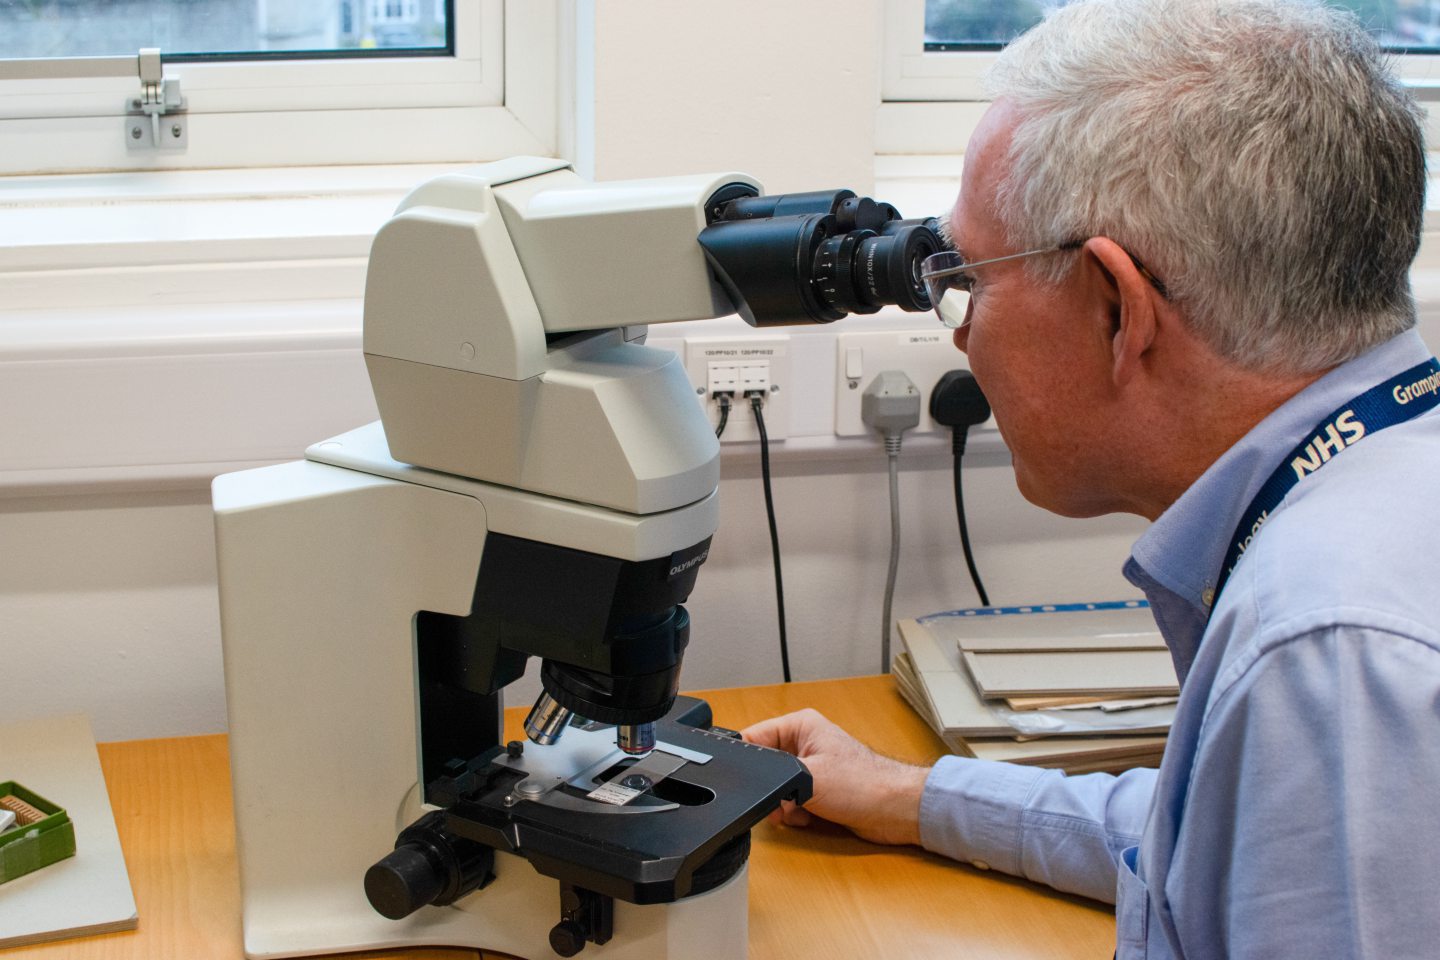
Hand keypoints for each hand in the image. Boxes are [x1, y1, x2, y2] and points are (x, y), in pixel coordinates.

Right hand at [741, 708, 929, 846]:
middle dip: (770, 789)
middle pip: (765, 767)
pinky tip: (809, 818)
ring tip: (799, 811)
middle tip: (780, 801)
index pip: (755, 737)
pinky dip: (796, 814)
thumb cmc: (863, 784)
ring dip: (784, 806)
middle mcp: (804, 743)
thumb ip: (773, 775)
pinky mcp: (819, 790)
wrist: (894, 811)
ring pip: (777, 789)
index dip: (746, 761)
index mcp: (800, 726)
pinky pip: (791, 803)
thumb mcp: (807, 775)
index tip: (742, 780)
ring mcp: (812, 768)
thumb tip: (752, 779)